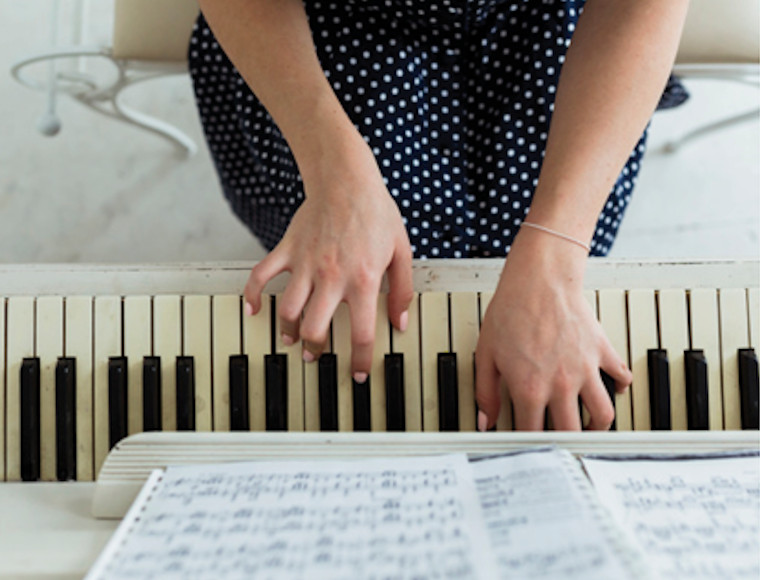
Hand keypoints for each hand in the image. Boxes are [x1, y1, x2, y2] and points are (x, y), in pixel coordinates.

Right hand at [243, 137, 413, 379]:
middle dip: (316, 351)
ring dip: (288, 331)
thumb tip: (399, 321)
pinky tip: (254, 309)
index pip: (360, 334)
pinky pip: (261, 276)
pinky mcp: (287, 250)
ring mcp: (306, 264)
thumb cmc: (376, 213)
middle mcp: (332, 277)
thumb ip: (402, 290)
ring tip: (293, 339)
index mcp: (364, 280)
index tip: (356, 374)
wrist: (347, 178)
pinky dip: (253, 295)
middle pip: (316, 330)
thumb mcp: (402, 251)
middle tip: (318, 356)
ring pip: (288, 310)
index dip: (359, 360)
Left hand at [475, 231, 631, 430]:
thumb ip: (486, 392)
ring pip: (603, 414)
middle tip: (560, 442)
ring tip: (589, 427)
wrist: (538, 280)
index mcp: (530, 389)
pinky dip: (619, 387)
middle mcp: (561, 385)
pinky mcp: (602, 352)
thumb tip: (486, 420)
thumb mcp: (486, 355)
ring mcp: (585, 370)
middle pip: (571, 432)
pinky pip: (621, 377)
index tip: (527, 446)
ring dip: (597, 426)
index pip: (532, 434)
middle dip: (565, 443)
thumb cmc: (511, 312)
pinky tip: (611, 390)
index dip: (528, 444)